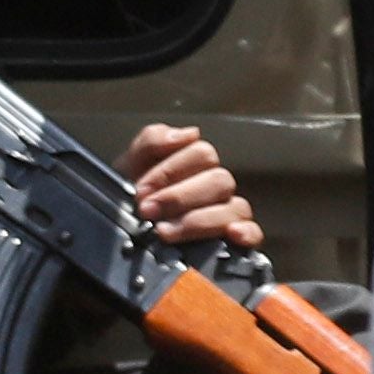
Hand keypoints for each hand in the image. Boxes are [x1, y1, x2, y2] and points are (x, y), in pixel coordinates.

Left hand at [126, 121, 263, 252]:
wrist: (118, 231)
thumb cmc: (131, 197)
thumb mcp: (130, 164)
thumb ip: (153, 141)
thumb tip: (190, 134)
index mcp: (195, 163)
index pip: (202, 154)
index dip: (169, 171)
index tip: (141, 190)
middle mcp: (216, 186)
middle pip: (220, 181)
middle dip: (179, 197)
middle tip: (148, 211)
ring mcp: (228, 212)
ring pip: (236, 207)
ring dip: (199, 220)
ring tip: (165, 232)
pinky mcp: (234, 239)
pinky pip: (254, 233)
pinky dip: (247, 233)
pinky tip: (232, 235)